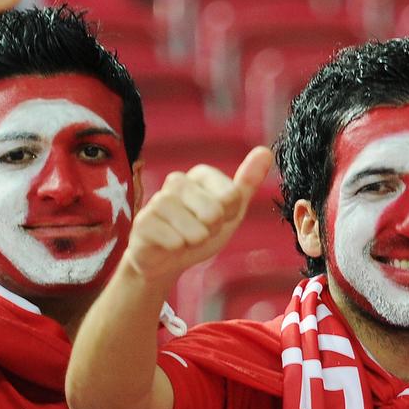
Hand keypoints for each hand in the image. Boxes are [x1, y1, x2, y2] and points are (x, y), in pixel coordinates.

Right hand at [124, 147, 272, 285]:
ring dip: (195, 240)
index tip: (218, 218)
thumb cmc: (201, 229)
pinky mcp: (142, 222)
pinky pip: (174, 241)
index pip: (232, 196)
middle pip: (214, 212)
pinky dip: (178, 248)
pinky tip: (169, 244)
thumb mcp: (231, 208)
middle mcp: (177, 181)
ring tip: (185, 237)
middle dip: (212, 230)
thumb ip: (248, 182)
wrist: (167, 258)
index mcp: (200, 174)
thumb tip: (266, 151)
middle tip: (200, 230)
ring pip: (195, 229)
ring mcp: (157, 201)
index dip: (229, 215)